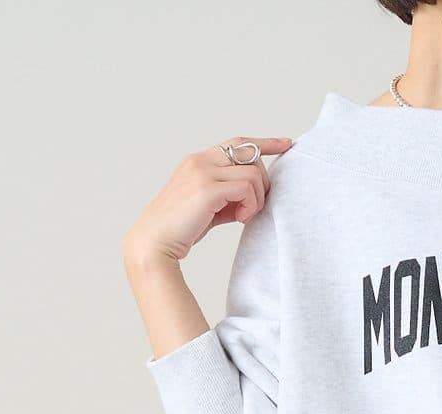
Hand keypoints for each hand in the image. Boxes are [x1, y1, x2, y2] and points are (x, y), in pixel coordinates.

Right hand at [123, 136, 293, 272]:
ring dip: (257, 199)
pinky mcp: (207, 189)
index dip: (265, 142)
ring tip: (244, 216)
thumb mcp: (208, 207)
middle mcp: (201, 160)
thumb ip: (228, 197)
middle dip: (262, 184)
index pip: (238, 142)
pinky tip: (241, 219)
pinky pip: (246, 189)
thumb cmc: (180, 229)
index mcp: (199, 161)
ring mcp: (203, 172)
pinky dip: (251, 206)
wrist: (155, 242)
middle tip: (252, 208)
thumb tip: (251, 199)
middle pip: (252, 157)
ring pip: (253, 173)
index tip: (286, 143)